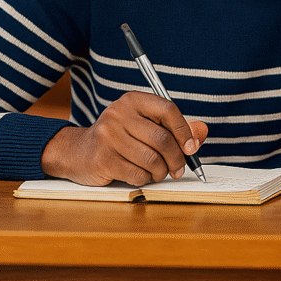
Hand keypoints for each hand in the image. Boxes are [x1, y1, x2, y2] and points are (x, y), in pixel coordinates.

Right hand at [40, 91, 208, 186]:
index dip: (185, 131)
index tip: (192, 147)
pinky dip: (145, 179)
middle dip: (177, 158)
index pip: (168, 109)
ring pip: (152, 159)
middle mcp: (118, 114)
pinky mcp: (102, 158)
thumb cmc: (120, 138)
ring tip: (158, 172)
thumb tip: (201, 133)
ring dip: (161, 172)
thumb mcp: (144, 125)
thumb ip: (174, 127)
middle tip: (179, 168)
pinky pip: (137, 174)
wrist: (79, 152)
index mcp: (133, 100)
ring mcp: (108, 136)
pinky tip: (141, 174)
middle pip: (162, 138)